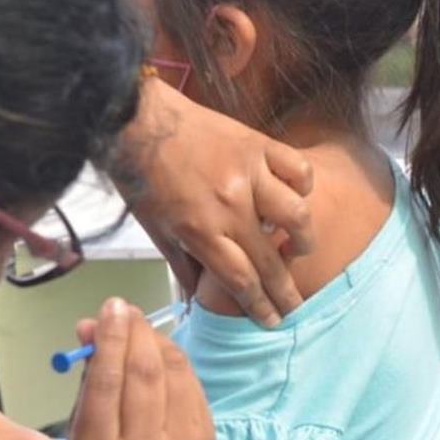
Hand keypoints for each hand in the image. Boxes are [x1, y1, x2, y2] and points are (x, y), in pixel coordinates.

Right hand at [63, 298, 214, 439]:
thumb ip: (87, 384)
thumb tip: (95, 326)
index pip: (108, 381)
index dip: (110, 337)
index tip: (110, 307)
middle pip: (144, 371)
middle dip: (135, 331)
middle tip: (124, 310)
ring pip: (174, 372)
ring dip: (156, 341)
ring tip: (140, 330)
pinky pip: (192, 386)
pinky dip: (175, 364)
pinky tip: (161, 357)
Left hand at [119, 77, 314, 326]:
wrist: (136, 118)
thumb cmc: (141, 176)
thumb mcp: (155, 230)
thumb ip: (182, 266)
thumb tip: (197, 302)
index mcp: (200, 230)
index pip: (242, 280)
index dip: (260, 306)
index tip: (273, 321)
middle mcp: (230, 206)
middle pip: (271, 260)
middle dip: (286, 292)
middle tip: (296, 307)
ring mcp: (249, 173)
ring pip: (297, 216)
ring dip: (303, 239)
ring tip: (298, 248)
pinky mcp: (258, 145)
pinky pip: (297, 170)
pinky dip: (302, 187)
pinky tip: (294, 196)